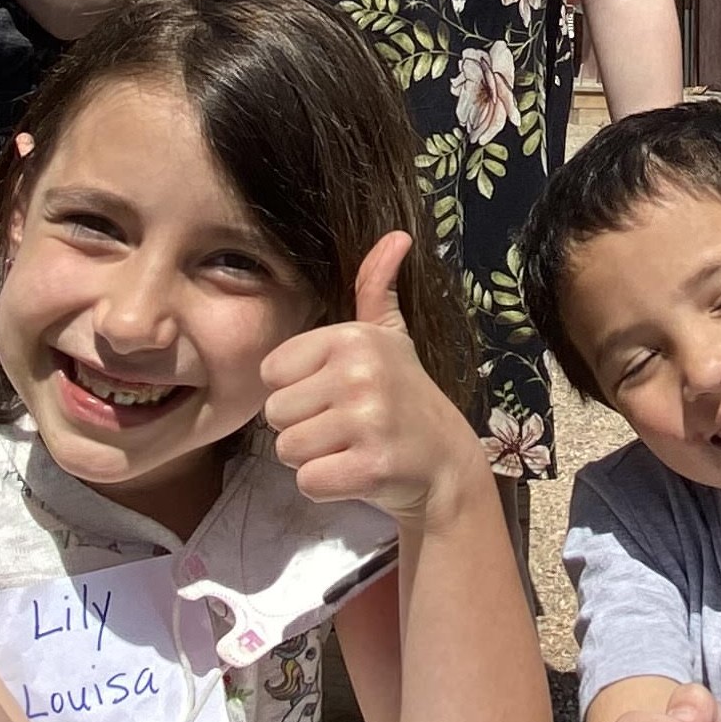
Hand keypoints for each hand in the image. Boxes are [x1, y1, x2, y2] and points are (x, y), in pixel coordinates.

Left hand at [260, 234, 482, 524]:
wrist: (448, 464)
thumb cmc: (405, 399)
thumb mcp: (390, 338)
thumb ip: (376, 288)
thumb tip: (396, 235)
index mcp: (353, 337)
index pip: (271, 371)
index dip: (298, 390)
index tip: (339, 395)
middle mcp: (360, 372)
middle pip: (275, 412)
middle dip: (305, 427)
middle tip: (349, 427)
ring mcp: (368, 421)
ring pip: (288, 449)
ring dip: (315, 458)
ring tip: (353, 448)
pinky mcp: (370, 467)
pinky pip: (308, 481)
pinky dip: (328, 486)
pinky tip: (359, 473)